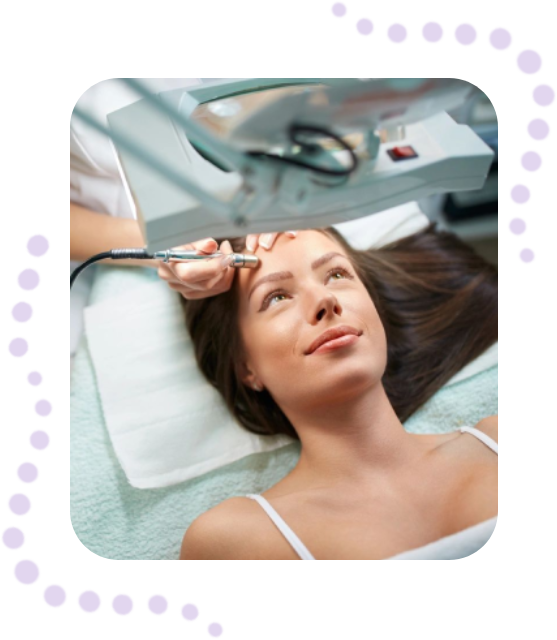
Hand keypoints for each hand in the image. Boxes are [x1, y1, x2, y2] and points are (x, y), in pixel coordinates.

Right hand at [157, 231, 297, 299]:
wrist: (161, 236)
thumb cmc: (178, 226)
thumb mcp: (186, 225)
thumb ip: (198, 238)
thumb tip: (211, 246)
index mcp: (167, 258)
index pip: (190, 270)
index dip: (211, 265)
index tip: (226, 254)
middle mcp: (170, 275)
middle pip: (201, 281)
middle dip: (219, 268)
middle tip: (229, 253)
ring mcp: (178, 285)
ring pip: (210, 287)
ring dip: (222, 272)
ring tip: (223, 252)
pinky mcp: (188, 290)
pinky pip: (211, 289)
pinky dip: (220, 278)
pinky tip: (221, 263)